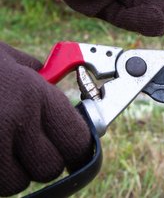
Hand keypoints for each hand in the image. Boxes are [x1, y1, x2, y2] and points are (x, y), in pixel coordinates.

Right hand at [0, 42, 91, 196]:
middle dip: (41, 161)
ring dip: (11, 172)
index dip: (75, 148)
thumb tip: (59, 93)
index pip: (76, 140)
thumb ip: (40, 79)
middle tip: (28, 147)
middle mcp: (15, 121)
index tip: (70, 149)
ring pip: (17, 184)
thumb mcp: (8, 59)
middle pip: (50, 168)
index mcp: (34, 94)